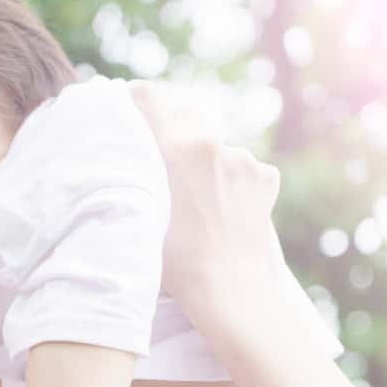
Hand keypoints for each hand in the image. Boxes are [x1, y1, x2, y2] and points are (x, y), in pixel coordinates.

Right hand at [126, 80, 282, 310]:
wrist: (227, 288)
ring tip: (199, 203)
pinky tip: (225, 209)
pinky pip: (243, 167)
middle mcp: (212, 144)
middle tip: (166, 166)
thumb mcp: (139, 212)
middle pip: (187, 117)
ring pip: (217, 148)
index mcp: (175, 148)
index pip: (148, 98)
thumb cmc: (173, 260)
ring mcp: (243, 159)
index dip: (136, 98)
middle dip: (175, 133)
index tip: (130, 101)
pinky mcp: (265, 176)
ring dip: (207, 164)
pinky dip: (233, 181)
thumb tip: (121, 154)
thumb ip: (133, 175)